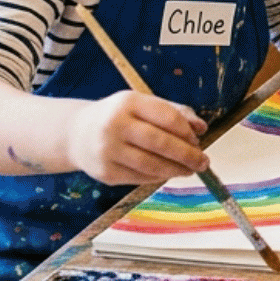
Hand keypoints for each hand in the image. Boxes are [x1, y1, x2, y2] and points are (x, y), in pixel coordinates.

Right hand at [66, 90, 207, 185]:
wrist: (76, 134)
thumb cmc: (119, 117)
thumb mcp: (143, 105)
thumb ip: (174, 112)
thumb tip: (201, 128)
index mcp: (128, 103)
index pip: (168, 118)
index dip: (187, 131)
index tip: (198, 140)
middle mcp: (115, 125)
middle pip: (161, 143)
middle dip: (187, 155)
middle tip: (203, 162)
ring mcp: (108, 151)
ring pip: (151, 165)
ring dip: (176, 169)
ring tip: (189, 170)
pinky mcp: (105, 172)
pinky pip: (140, 177)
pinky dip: (158, 176)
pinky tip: (167, 173)